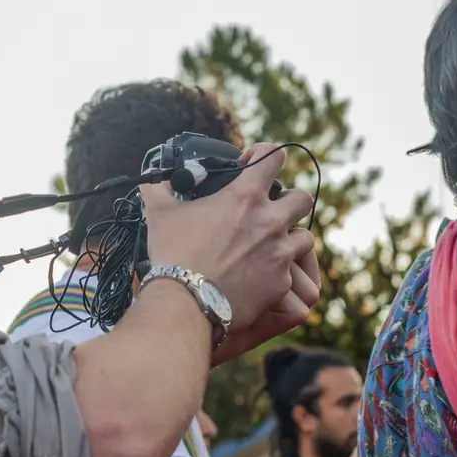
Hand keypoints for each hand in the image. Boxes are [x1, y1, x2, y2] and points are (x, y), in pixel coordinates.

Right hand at [140, 143, 319, 364]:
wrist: (186, 303)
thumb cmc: (173, 254)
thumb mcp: (160, 215)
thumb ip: (158, 190)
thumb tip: (150, 178)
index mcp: (244, 197)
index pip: (274, 156)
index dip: (267, 154)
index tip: (256, 163)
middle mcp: (269, 222)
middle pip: (303, 198)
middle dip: (291, 201)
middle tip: (272, 210)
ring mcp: (279, 254)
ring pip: (305, 238)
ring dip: (291, 239)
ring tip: (272, 246)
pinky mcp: (281, 283)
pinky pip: (291, 274)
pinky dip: (280, 274)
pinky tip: (261, 277)